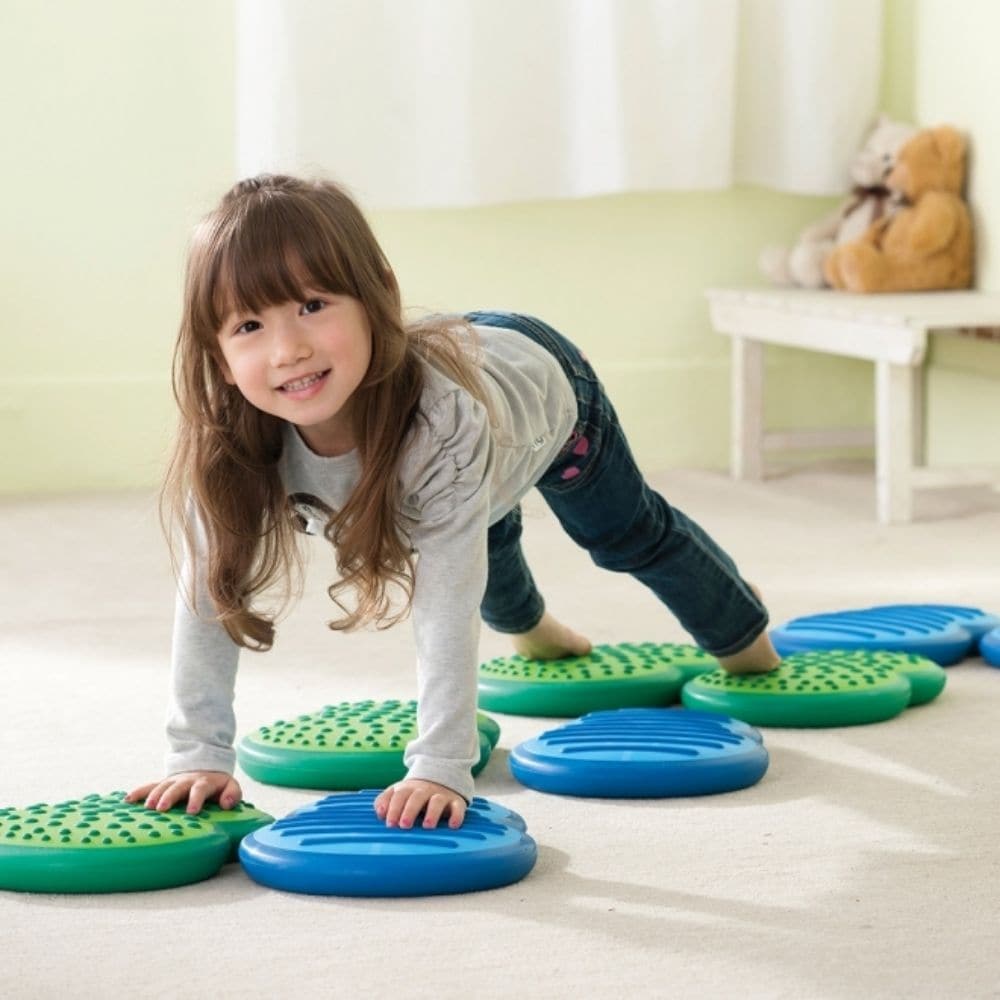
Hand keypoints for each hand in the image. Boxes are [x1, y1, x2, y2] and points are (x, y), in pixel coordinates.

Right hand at [125, 771, 242, 814]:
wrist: (205, 767)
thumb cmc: (217, 784)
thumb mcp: (230, 786)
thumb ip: (232, 794)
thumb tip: (226, 804)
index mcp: (204, 783)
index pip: (200, 790)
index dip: (196, 800)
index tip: (192, 812)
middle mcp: (186, 781)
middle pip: (177, 787)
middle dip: (169, 797)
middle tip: (162, 808)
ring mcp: (173, 782)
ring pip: (161, 786)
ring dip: (153, 796)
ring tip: (147, 807)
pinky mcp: (162, 784)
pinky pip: (149, 786)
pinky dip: (138, 792)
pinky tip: (127, 800)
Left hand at [373, 779, 465, 829]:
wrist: (440, 776)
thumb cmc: (413, 793)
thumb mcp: (398, 792)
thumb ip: (385, 800)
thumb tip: (379, 812)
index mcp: (408, 789)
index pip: (399, 795)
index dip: (393, 808)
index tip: (390, 823)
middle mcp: (425, 790)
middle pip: (416, 797)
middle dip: (410, 810)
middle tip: (404, 825)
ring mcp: (441, 795)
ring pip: (437, 801)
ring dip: (432, 812)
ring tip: (427, 826)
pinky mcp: (456, 802)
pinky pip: (458, 807)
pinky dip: (457, 816)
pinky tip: (453, 825)